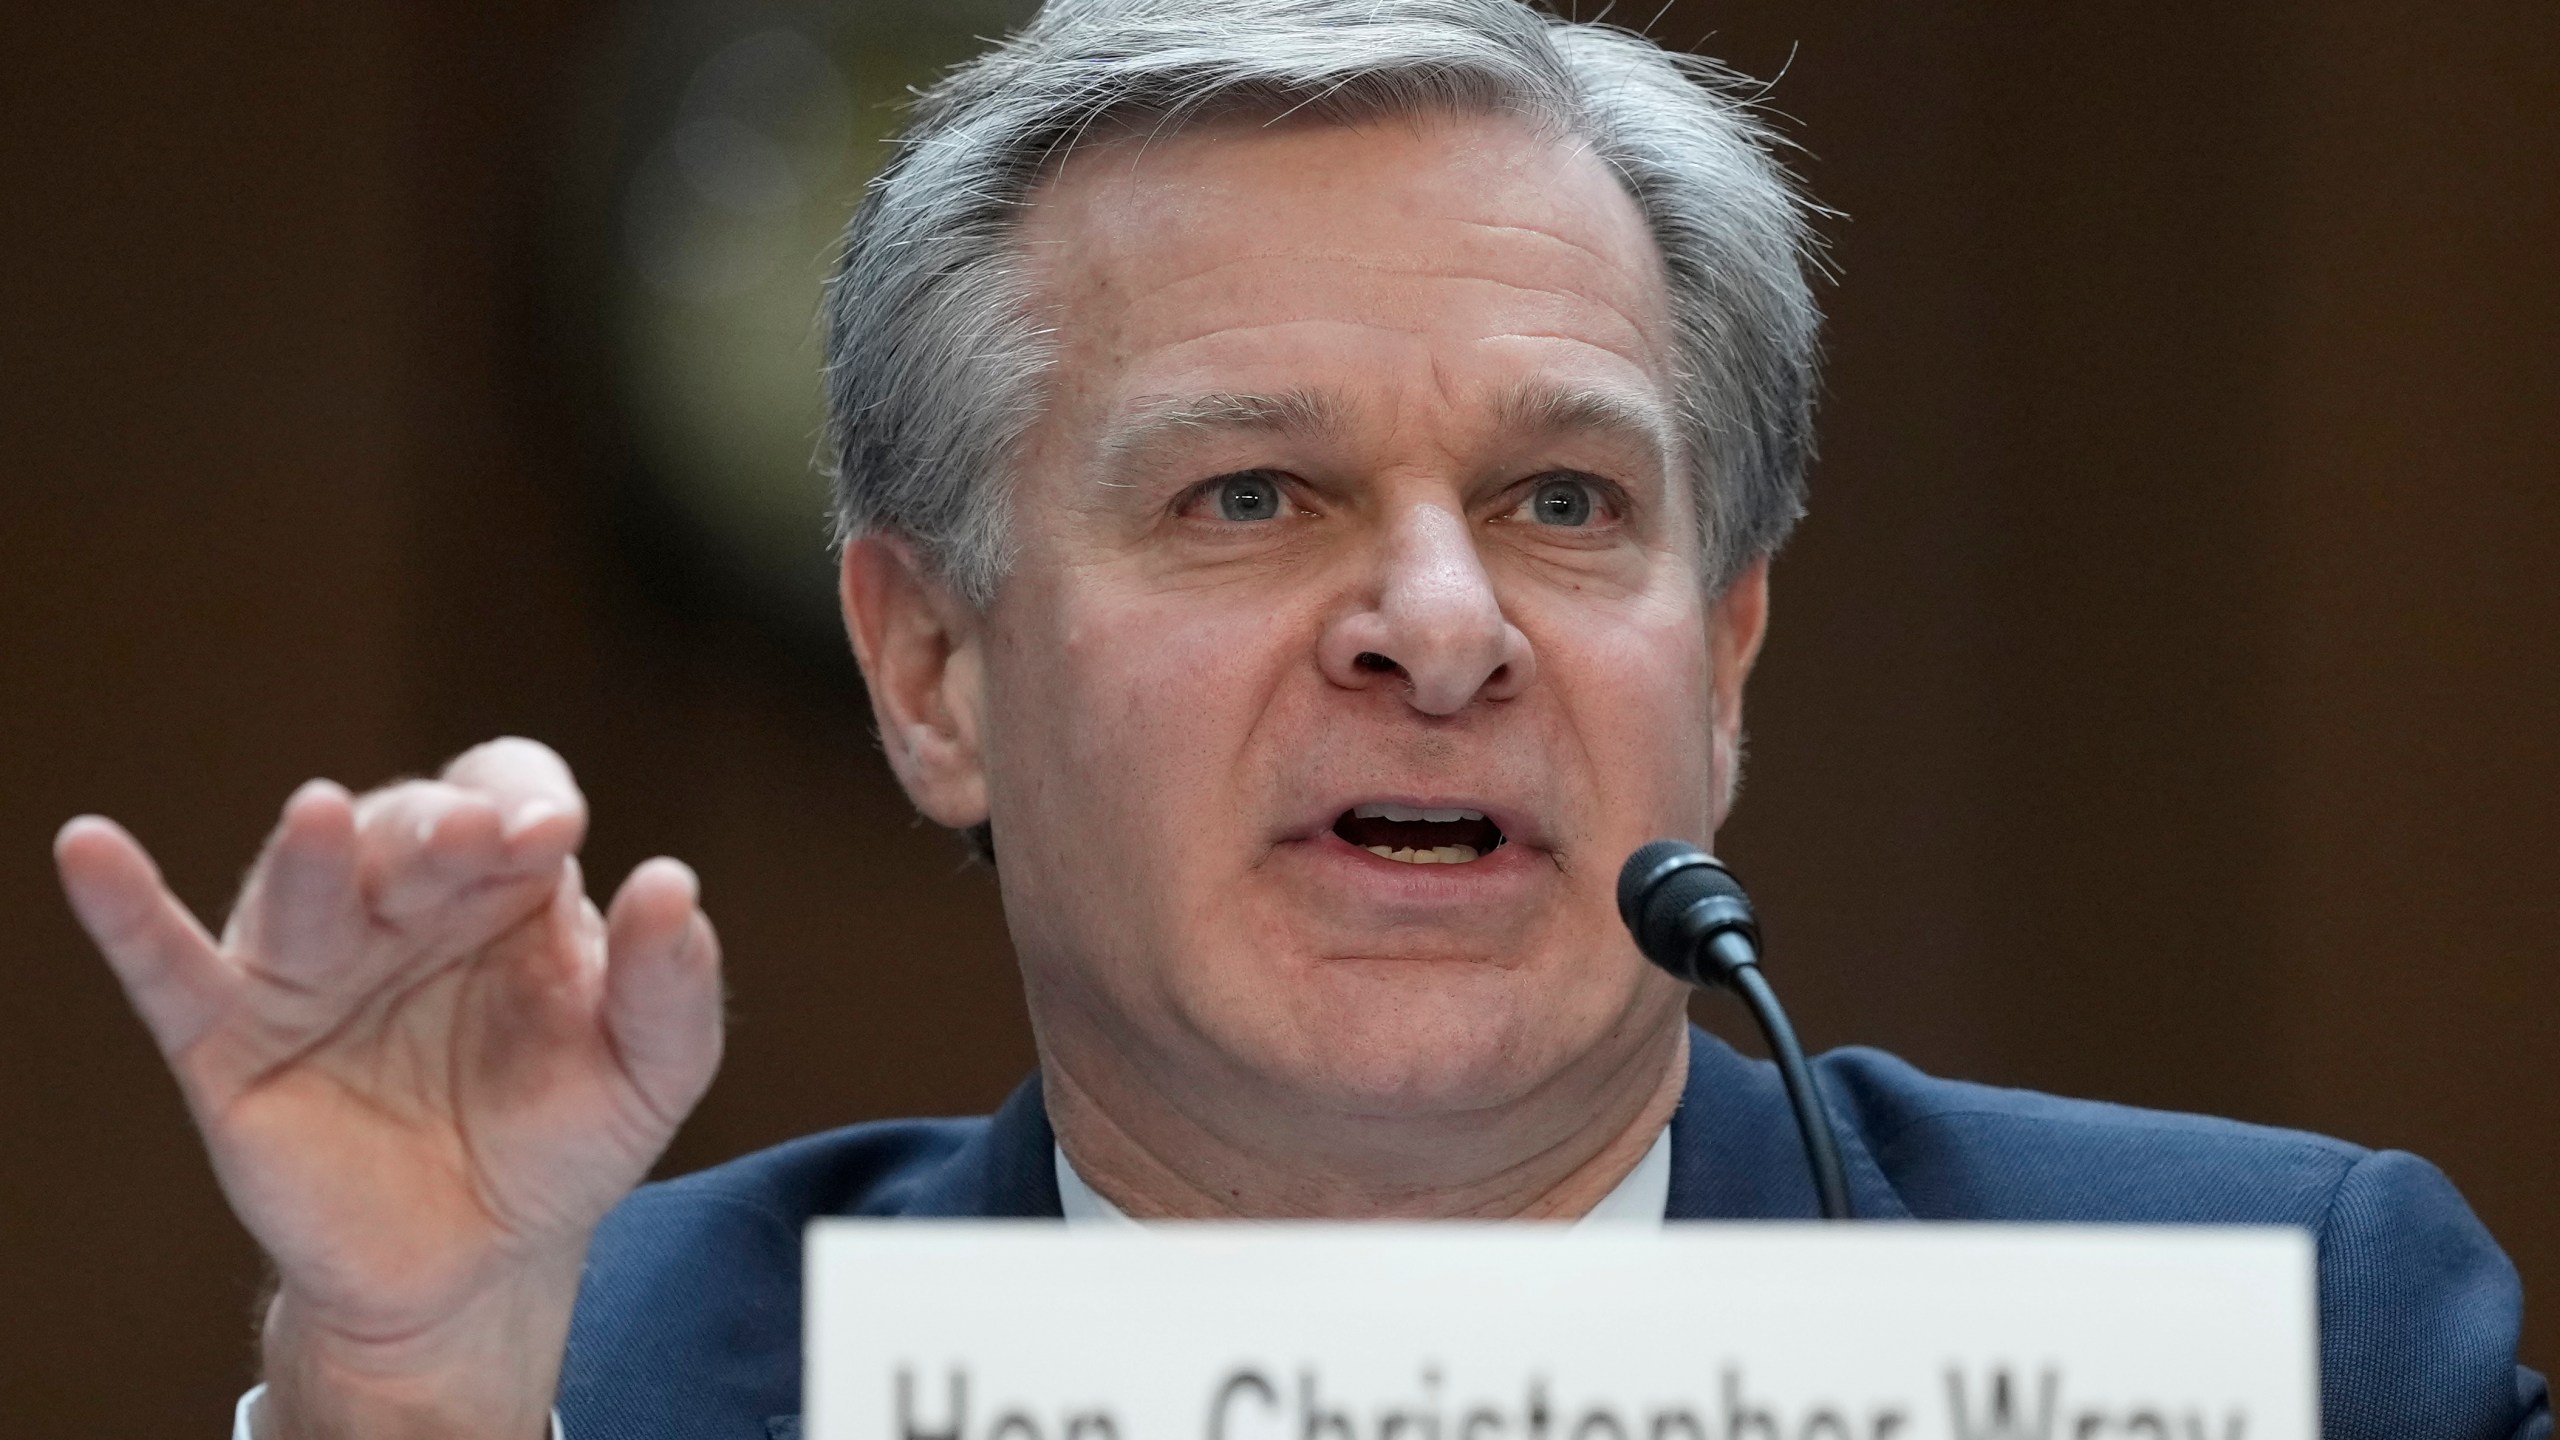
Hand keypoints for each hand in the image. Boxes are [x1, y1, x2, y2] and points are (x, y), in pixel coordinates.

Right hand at [54, 739, 723, 1437]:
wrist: (480, 1266)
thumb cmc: (563, 1138)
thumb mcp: (651, 1069)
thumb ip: (673, 983)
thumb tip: (672, 881)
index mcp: (504, 885)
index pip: (506, 794)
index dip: (524, 801)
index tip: (553, 833)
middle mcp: (401, 904)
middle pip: (405, 831)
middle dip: (436, 832)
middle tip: (473, 840)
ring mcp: (310, 966)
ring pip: (301, 888)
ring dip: (316, 855)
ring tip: (321, 814)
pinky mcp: (231, 1041)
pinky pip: (167, 966)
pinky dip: (125, 910)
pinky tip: (90, 849)